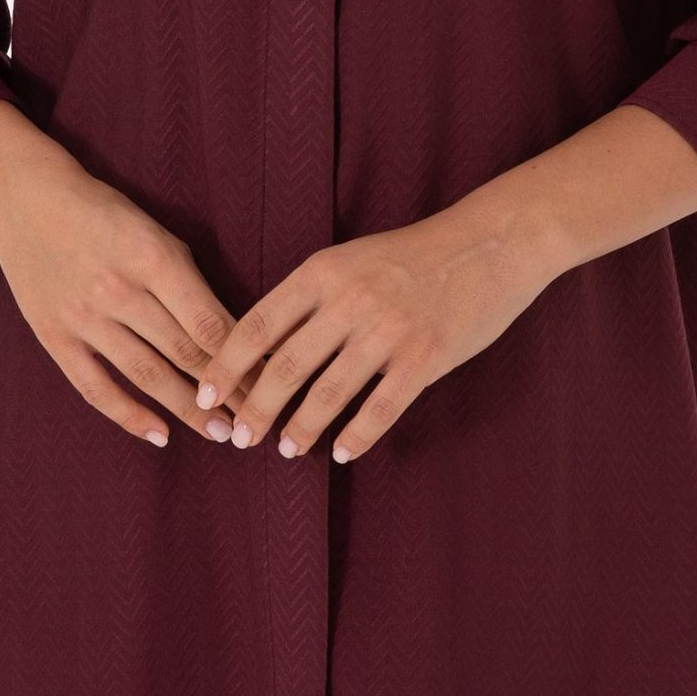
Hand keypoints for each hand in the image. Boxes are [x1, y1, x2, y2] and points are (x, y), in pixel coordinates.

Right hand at [0, 128, 241, 450]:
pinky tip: (160, 435)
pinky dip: (129, 416)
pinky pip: (96, 387)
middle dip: (226, 392)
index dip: (243, 359)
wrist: (26, 201)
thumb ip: (187, 280)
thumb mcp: (155, 231)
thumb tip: (228, 333)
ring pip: (146, 376)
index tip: (269, 382)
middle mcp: (119, 290)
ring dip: (188, 411)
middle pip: (184, 353)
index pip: (209, 323)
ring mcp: (84, 317)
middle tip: (256, 419)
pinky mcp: (54, 336)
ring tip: (220, 434)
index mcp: (153, 258)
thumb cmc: (104, 213)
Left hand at [193, 201, 557, 462]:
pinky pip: (381, 408)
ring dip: (301, 428)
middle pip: (284, 366)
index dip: (226, 364)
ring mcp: (388, 330)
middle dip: (256, 408)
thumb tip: (265, 345)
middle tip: (240, 437)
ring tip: (286, 450)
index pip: (258, 325)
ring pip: (328, 393)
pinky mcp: (425, 357)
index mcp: (322, 272)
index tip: (205, 394)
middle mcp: (349, 301)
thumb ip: (312, 295)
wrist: (490, 242)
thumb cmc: (415, 254)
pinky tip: (342, 453)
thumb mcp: (352, 259)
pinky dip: (357, 436)